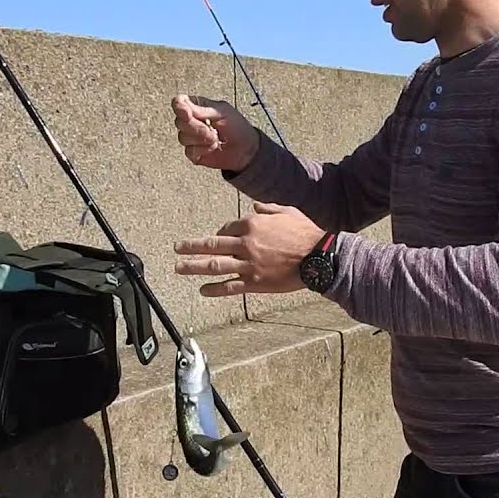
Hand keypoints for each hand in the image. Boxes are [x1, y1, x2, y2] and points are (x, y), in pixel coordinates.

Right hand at [171, 94, 258, 171]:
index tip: (188, 114)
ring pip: (182, 138)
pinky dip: (203, 149)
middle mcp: (191, 121)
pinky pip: (189, 151)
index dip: (179, 108)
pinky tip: (213, 147)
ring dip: (201, 139)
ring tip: (216, 138)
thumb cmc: (237, 126)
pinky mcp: (193, 153)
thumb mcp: (222, 112)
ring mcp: (191, 138)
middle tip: (212, 129)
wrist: (245, 148)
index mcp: (197, 107)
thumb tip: (181, 106)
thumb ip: (201, 109)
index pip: (178, 103)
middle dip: (196, 127)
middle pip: (179, 122)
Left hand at [175, 202, 325, 296]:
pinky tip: (202, 290)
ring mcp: (248, 265)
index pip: (227, 228)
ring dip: (194, 267)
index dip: (220, 233)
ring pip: (215, 265)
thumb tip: (255, 207)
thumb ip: (268, 208)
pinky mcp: (255, 283)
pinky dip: (215, 289)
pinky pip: (230, 286)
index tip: (217, 238)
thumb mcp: (287, 211)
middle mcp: (246, 243)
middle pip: (212, 245)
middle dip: (191, 247)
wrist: (321, 256)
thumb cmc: (306, 232)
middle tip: (177, 248)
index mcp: (252, 224)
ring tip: (179, 268)